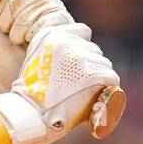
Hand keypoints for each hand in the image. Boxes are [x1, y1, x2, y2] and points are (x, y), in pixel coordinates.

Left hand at [0, 0, 76, 93]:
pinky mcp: (70, 31)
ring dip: (22, 23)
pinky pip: (55, 18)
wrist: (9, 81)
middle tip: (5, 29)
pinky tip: (32, 44)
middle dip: (12, 10)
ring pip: (45, 1)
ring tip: (17, 40)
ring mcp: (58, 17)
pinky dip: (37, 31)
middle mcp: (43, 4)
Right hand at [0, 23, 119, 143]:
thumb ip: (52, 48)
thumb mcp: (35, 59)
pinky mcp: (92, 74)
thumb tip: (74, 49)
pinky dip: (108, 86)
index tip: (78, 63)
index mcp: (52, 36)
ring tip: (88, 90)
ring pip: (104, 64)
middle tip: (81, 82)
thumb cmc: (31, 92)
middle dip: (91, 65)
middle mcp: (67, 43)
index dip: (83, 47)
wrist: (31, 111)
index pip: (83, 31)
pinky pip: (111, 77)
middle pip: (94, 50)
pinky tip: (99, 94)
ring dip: (100, 76)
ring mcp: (80, 58)